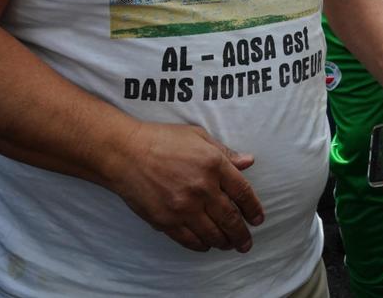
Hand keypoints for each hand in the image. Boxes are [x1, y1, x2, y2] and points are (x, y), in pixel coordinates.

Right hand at [106, 122, 263, 252]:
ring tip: (228, 244)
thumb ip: (224, 152)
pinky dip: (201, 245)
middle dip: (242, 234)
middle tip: (246, 242)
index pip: (243, 192)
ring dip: (224, 242)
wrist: (125, 152)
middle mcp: (202, 188)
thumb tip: (248, 162)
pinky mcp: (167, 220)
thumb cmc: (161, 139)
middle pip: (231, 219)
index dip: (254, 209)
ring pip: (213, 234)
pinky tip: (205, 244)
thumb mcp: (197, 136)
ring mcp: (184, 207)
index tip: (257, 219)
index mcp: (213, 164)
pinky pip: (190, 240)